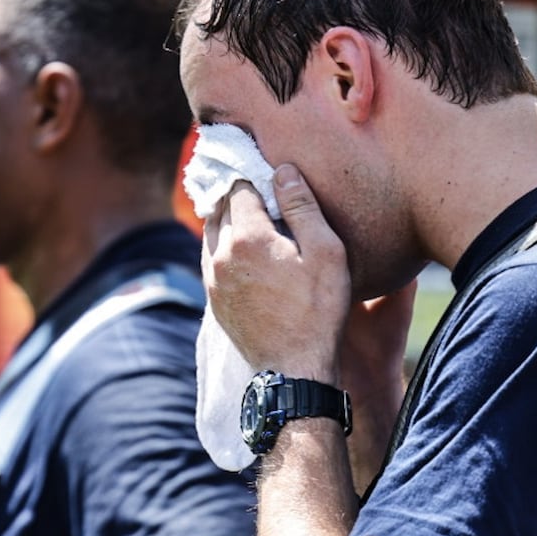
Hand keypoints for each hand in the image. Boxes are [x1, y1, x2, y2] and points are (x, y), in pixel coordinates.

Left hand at [203, 166, 350, 381]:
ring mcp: (213, 279)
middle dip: (236, 192)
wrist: (293, 369)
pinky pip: (211, 258)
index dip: (253, 173)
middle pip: (220, 207)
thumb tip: (283, 171)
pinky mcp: (214, 299)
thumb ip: (303, 207)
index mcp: (247, 238)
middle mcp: (221, 255)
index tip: (265, 166)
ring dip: (227, 218)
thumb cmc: (318, 311)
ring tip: (252, 212)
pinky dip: (224, 244)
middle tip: (257, 183)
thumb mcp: (326, 253)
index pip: (240, 187)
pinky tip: (246, 247)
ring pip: (211, 233)